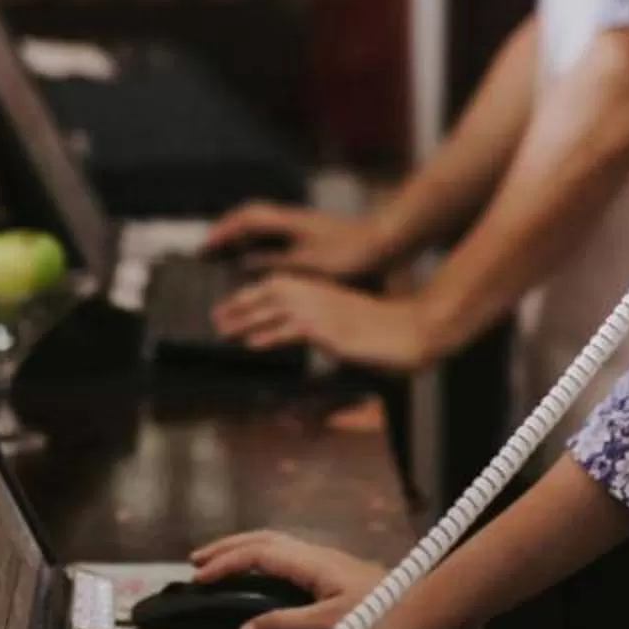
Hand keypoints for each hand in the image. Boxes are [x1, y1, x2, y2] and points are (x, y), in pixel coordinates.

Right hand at [187, 530, 442, 628]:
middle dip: (226, 548)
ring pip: (273, 545)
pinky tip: (260, 575)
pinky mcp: (332, 573)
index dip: (224, 563)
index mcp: (310, 563)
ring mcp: (324, 562)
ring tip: (220, 564)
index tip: (198, 577)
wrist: (424, 612)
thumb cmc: (384, 619)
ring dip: (243, 550)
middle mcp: (314, 556)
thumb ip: (285, 626)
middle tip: (196, 562)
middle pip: (261, 540)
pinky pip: (285, 556)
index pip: (256, 554)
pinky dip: (261, 559)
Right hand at [202, 202, 386, 278]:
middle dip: (227, 228)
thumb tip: (244, 261)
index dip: (223, 231)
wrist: (386, 241)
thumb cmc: (353, 254)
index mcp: (290, 222)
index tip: (205, 246)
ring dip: (242, 233)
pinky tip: (261, 258)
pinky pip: (275, 231)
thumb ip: (275, 262)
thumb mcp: (310, 265)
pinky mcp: (312, 232)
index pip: (246, 219)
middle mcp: (294, 218)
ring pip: (263, 222)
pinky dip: (260, 241)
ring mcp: (303, 223)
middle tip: (210, 246)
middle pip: (251, 214)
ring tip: (227, 252)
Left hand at [211, 273, 433, 369]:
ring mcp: (322, 310)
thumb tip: (307, 337)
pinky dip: (269, 335)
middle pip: (269, 293)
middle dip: (239, 304)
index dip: (252, 295)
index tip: (231, 306)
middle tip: (216, 317)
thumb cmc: (384, 330)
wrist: (412, 329)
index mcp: (321, 290)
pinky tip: (252, 343)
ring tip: (222, 330)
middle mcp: (318, 295)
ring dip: (245, 319)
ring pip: (274, 309)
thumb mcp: (347, 325)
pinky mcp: (329, 329)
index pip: (278, 285)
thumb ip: (323, 328)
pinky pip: (292, 330)